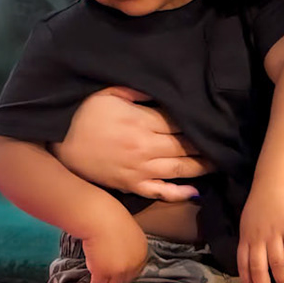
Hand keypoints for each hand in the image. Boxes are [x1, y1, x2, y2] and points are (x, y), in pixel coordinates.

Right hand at [55, 87, 209, 201]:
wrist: (57, 141)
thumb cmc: (82, 112)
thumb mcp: (109, 91)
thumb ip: (139, 91)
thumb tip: (163, 89)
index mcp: (142, 122)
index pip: (180, 122)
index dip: (198, 121)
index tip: (214, 118)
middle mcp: (145, 147)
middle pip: (185, 146)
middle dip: (206, 143)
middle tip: (226, 140)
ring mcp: (139, 170)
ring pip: (179, 169)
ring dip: (201, 166)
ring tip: (219, 162)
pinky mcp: (131, 185)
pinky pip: (160, 192)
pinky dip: (179, 193)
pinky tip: (195, 191)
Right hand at [81, 211, 150, 282]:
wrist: (99, 219)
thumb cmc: (112, 217)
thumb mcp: (129, 230)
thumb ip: (129, 244)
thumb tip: (123, 251)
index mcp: (142, 252)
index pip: (137, 268)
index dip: (128, 270)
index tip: (122, 271)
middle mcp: (133, 264)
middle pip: (127, 278)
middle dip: (119, 277)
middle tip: (111, 276)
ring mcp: (118, 271)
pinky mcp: (102, 274)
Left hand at [237, 180, 283, 282]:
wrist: (274, 181)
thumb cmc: (261, 202)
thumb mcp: (247, 222)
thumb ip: (250, 240)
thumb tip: (251, 260)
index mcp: (246, 237)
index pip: (244, 264)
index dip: (248, 280)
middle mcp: (258, 238)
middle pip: (259, 267)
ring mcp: (274, 233)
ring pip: (277, 263)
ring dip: (281, 280)